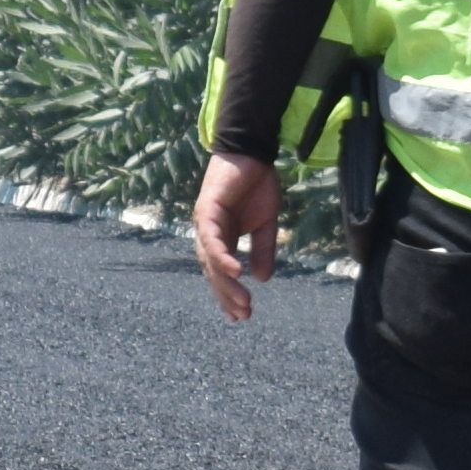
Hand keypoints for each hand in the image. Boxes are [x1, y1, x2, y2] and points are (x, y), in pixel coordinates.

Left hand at [192, 154, 287, 320]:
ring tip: (243, 303)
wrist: (253, 153)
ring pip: (211, 261)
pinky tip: (235, 272)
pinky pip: (213, 239)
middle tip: (243, 315)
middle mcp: (208, 234)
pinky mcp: (207, 210)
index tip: (241, 316)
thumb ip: (262, 250)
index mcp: (220, 238)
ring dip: (226, 283)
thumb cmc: (257, 185)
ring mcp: (204, 223)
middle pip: (213, 272)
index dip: (228, 294)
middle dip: (227, 296)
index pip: (220, 273)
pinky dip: (222, 257)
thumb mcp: (265, 224)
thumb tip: (262, 279)